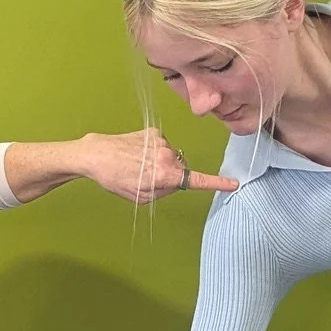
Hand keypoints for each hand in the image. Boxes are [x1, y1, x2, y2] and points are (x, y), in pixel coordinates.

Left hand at [73, 129, 237, 205]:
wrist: (97, 155)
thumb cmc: (116, 179)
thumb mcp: (141, 197)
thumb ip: (164, 192)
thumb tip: (174, 183)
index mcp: (166, 175)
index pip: (198, 181)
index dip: (217, 183)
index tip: (233, 184)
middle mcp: (168, 156)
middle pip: (181, 169)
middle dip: (170, 176)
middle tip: (146, 179)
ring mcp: (161, 142)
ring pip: (171, 157)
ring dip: (159, 162)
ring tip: (136, 165)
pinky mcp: (153, 133)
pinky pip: (161, 146)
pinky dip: (152, 151)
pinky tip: (135, 154)